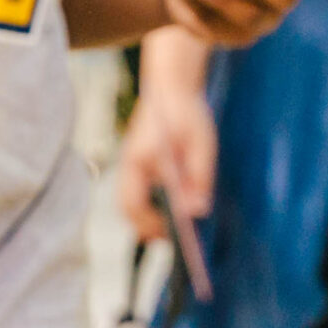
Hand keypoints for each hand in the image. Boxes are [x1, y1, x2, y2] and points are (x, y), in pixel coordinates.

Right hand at [117, 79, 218, 241]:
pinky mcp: (138, 166)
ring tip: (175, 231)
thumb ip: (198, 177)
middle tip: (173, 240)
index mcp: (137, 161)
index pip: (133, 203)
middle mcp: (128, 167)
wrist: (171, 87)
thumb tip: (197, 212)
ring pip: (131, 203)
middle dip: (146, 226)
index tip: (171, 235)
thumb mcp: (200, 143)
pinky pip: (138, 194)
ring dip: (147, 218)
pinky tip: (173, 210)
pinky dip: (151, 206)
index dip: (149, 223)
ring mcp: (131, 167)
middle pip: (127, 209)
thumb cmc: (186, 113)